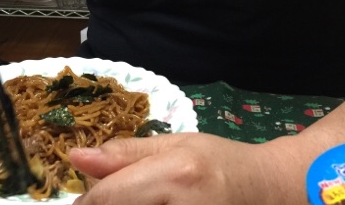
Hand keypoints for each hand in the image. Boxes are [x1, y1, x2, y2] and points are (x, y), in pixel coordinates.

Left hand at [69, 133, 303, 204]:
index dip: (87, 202)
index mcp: (176, 174)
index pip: (108, 198)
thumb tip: (75, 158)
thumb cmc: (220, 161)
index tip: (84, 200)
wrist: (269, 190)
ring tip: (147, 199)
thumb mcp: (174, 145)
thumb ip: (125, 155)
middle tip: (117, 199)